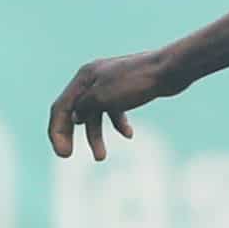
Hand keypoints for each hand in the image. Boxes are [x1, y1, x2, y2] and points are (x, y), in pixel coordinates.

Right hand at [46, 51, 176, 159]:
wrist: (170, 69)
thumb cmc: (137, 81)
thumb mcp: (104, 97)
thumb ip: (85, 107)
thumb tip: (74, 117)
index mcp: (84, 77)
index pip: (61, 107)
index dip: (58, 132)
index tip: (63, 154)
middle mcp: (94, 79)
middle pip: (75, 111)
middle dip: (70, 134)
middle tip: (67, 156)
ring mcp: (110, 84)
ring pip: (96, 114)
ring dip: (96, 136)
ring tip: (101, 158)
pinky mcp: (127, 89)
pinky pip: (115, 110)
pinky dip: (119, 124)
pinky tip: (129, 134)